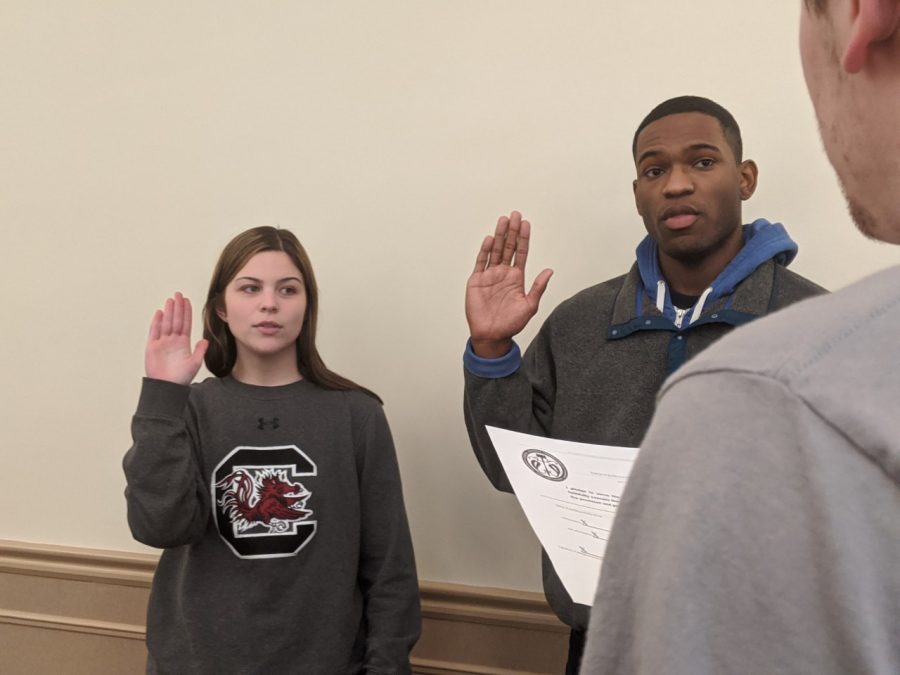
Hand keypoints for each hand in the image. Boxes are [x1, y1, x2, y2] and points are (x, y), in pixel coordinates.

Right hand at [145, 292, 208, 384]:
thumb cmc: (181, 378)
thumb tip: (205, 340)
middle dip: (177, 307)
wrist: (167, 387)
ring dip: (168, 312)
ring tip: (170, 300)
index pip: (185, 323)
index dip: (186, 312)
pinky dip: (156, 322)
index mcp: (183, 343)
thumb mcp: (194, 363)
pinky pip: (154, 332)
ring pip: (165, 323)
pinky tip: (159, 313)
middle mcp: (173, 340)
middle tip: (178, 294)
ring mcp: (162, 342)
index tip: (187, 301)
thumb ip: (200, 351)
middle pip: (175, 320)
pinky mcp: (152, 347)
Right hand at [465, 211, 552, 357]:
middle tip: (515, 215)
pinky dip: (484, 251)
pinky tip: (488, 239)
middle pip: (508, 247)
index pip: (521, 253)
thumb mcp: (530, 306)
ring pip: (495, 250)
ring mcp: (489, 275)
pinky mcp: (476, 281)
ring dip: (498, 235)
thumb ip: (538, 287)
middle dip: (512, 231)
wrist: (492, 335)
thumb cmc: (511, 324)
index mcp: (516, 278)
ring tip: (503, 220)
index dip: (523, 238)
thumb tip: (550, 270)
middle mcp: (503, 273)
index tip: (526, 223)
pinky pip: (481, 262)